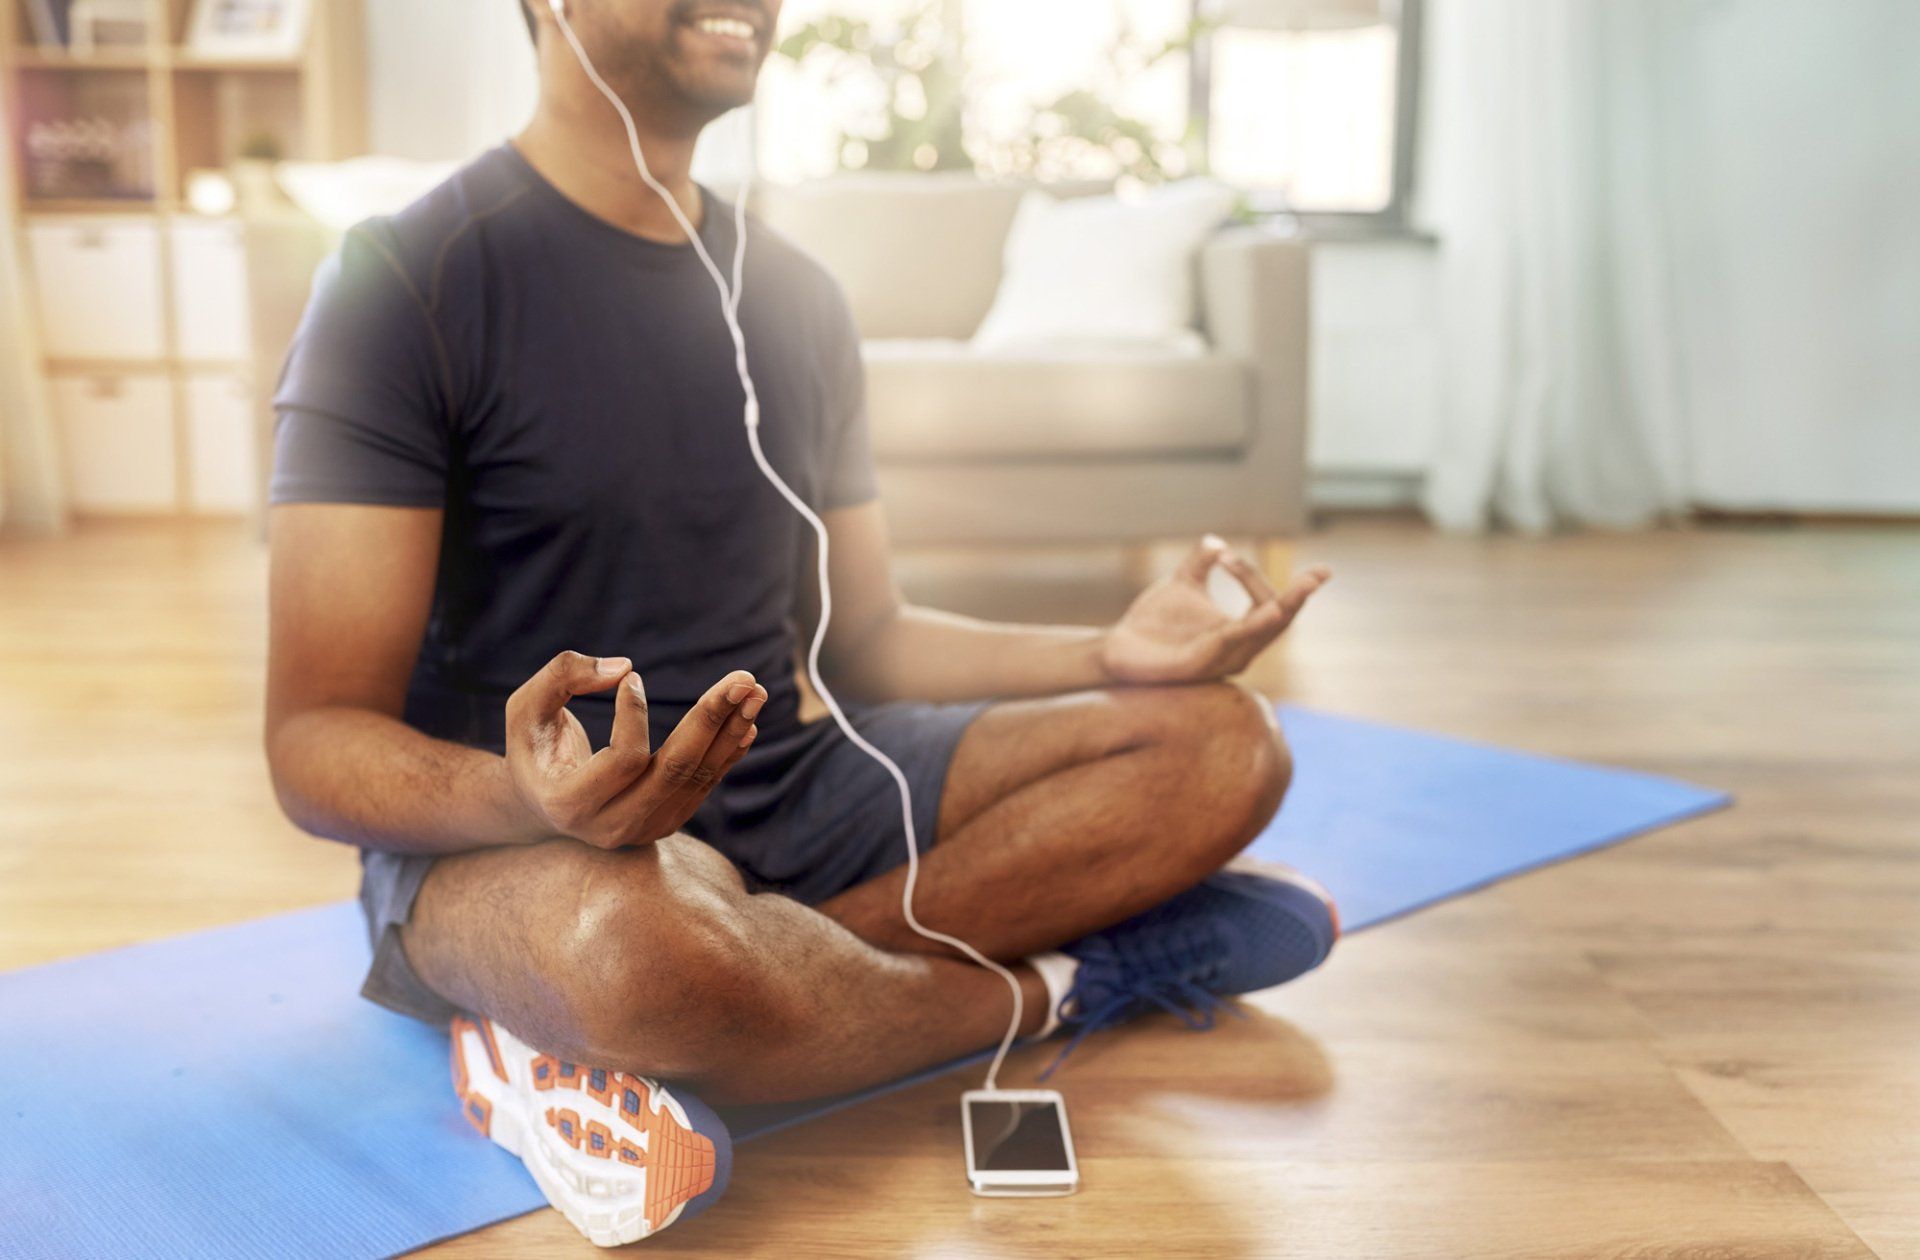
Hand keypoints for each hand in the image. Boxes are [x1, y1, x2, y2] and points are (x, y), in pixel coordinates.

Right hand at [504, 651, 766, 848]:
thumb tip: (625, 667)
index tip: (631, 676)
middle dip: (712, 719)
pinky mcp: (667, 822)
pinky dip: (728, 751)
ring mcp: (644, 830)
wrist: (542, 801)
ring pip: (697, 778)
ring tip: (754, 690)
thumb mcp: (525, 707)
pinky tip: (747, 720)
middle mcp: (611, 826)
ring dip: (731, 730)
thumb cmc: (534, 746)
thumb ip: (563, 676)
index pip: (624, 760)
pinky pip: (704, 785)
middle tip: (743, 678)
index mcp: (571, 804)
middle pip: (674, 771)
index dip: (634, 715)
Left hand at [1101, 536, 1330, 684]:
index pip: (1266, 604)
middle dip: (1300, 596)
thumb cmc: (1153, 623)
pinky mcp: (1201, 665)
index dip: (1253, 576)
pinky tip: (1268, 609)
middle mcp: (1238, 650)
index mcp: (1238, 632)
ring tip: (1303, 587)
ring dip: (1282, 609)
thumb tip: (1217, 541)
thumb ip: (1200, 563)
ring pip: (1262, 634)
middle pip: (1279, 622)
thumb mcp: (1182, 584)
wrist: (1118, 648)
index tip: (1226, 556)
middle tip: (1321, 572)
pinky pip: (1233, 643)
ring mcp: (1222, 660)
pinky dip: (1252, 626)